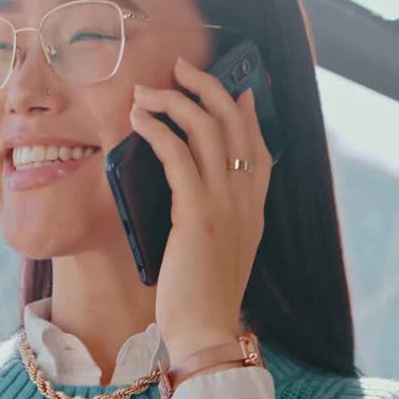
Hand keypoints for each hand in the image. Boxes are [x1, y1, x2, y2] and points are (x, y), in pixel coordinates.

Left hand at [130, 56, 273, 362]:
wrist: (206, 332)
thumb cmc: (202, 298)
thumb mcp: (219, 250)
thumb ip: (215, 216)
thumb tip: (194, 190)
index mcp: (254, 208)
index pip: (258, 144)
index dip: (245, 109)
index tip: (232, 85)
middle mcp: (247, 199)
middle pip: (235, 122)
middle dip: (207, 86)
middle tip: (180, 67)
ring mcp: (226, 204)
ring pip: (208, 129)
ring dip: (174, 100)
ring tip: (146, 90)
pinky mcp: (198, 215)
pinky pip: (179, 157)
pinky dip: (158, 130)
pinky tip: (140, 119)